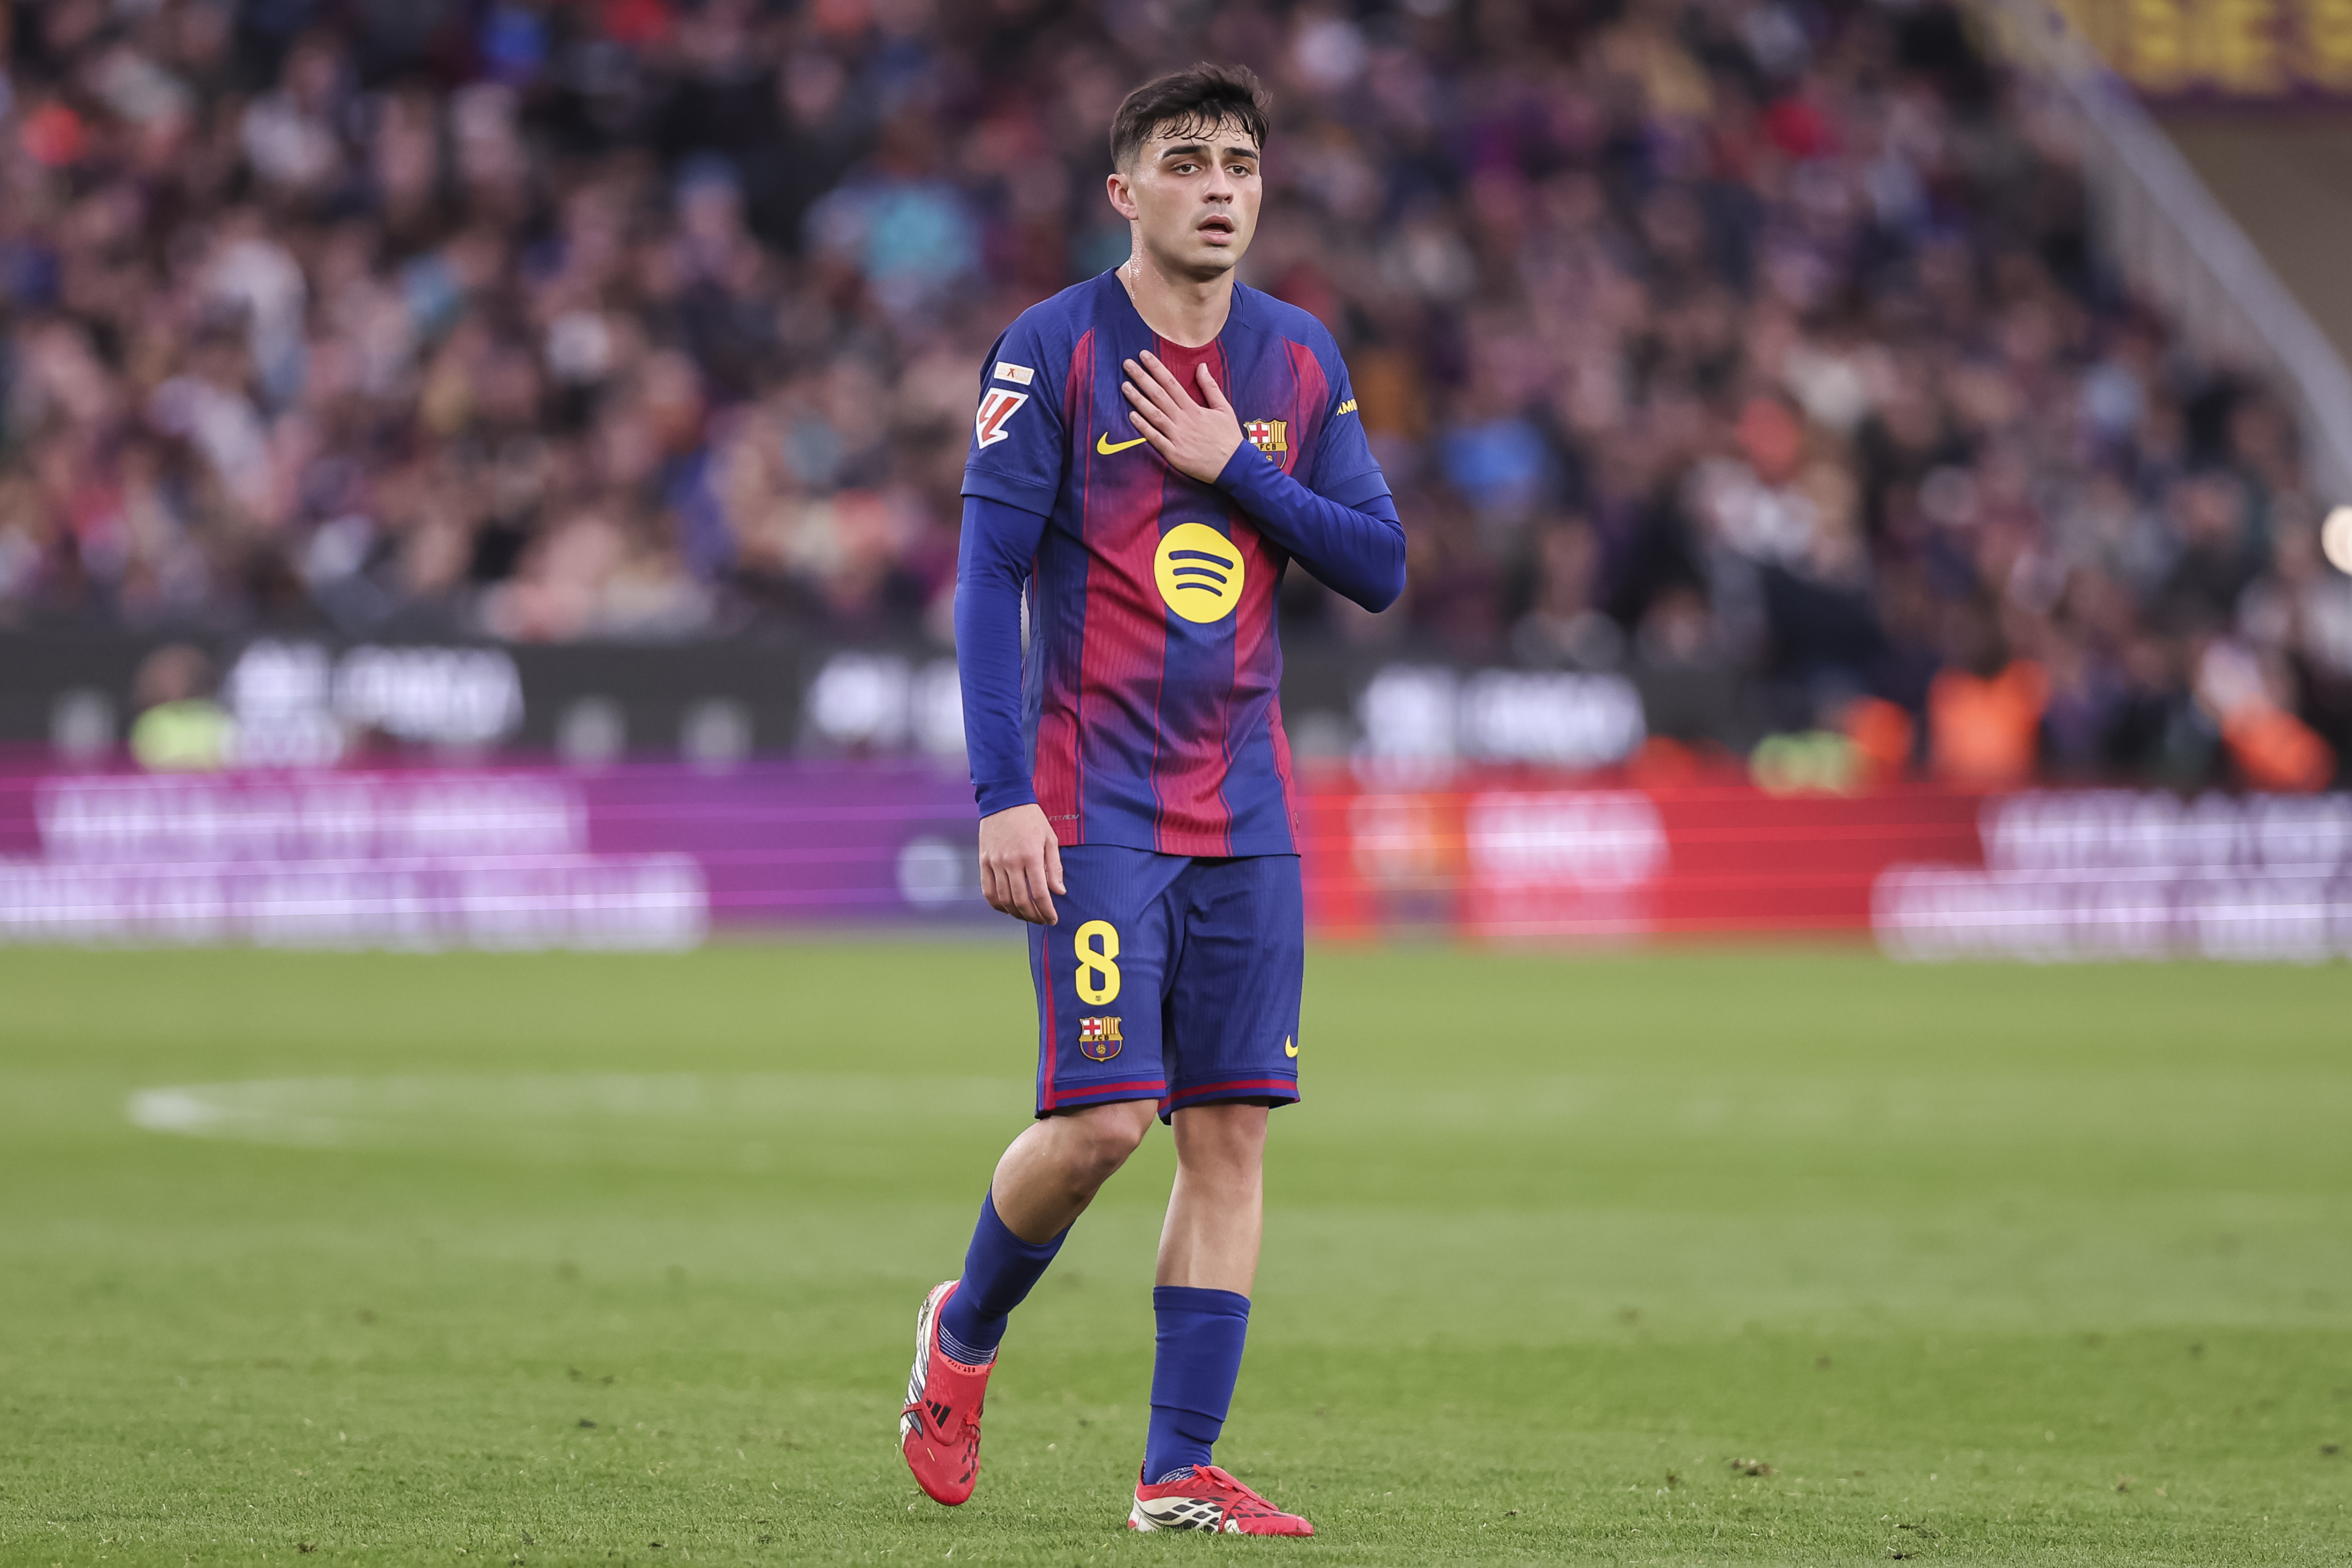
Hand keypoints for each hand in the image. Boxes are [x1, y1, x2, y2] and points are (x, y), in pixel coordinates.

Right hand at [978, 803, 1063, 925]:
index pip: (1040, 893)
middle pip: (1021, 900)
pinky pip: (988, 890)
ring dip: (1016, 913)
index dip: (1047, 911)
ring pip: (1004, 899)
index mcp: (1030, 856)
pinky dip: (997, 904)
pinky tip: (1007, 908)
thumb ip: (1054, 867)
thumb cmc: (1031, 819)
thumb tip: (1059, 892)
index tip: (1053, 919)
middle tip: (1041, 921)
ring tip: (1027, 916)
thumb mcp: (1049, 839)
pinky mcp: (983, 861)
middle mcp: (1011, 862)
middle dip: (1033, 916)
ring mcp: (994, 863)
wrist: (1004, 800)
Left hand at [1120, 352, 1243, 483]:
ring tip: (1125, 386)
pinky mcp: (1174, 454)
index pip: (1171, 383)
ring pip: (1154, 415)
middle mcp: (1183, 420)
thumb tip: (1201, 366)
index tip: (1144, 356)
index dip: (1156, 368)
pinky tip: (1131, 415)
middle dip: (1142, 378)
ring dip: (1138, 400)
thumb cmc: (1228, 437)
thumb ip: (1210, 387)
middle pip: (1159, 395)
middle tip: (1127, 364)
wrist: (1234, 466)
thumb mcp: (1224, 408)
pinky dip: (1143, 427)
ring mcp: (1177, 437)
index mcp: (1194, 409)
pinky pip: (1155, 438)